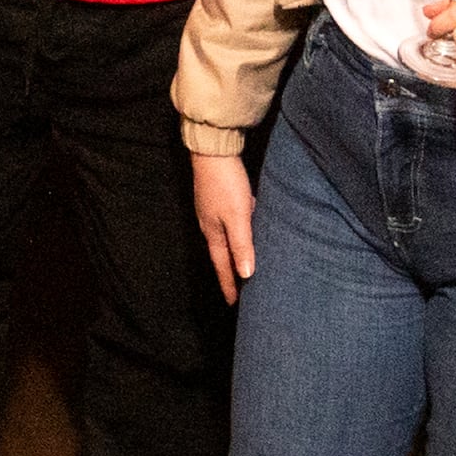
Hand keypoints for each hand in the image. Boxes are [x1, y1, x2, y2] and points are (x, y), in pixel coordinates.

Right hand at [191, 149, 258, 300]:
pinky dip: (237, 237)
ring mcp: (211, 212)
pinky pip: (229, 226)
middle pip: (221, 255)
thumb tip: (246, 274)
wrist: (213, 152)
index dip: (229, 285)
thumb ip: (242, 245)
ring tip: (243, 267)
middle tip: (239, 290)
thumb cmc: (226, 184)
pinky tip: (246, 234)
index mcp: (214, 233)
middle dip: (229, 273)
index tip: (234, 304)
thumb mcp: (238, 217)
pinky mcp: (217, 200)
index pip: (222, 266)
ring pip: (225, 240)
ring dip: (233, 255)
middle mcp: (210, 225)